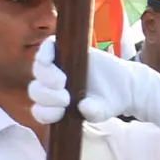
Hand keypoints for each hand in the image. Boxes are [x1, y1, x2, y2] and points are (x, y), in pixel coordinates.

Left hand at [29, 38, 159, 134]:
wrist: (123, 85)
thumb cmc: (107, 102)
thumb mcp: (101, 111)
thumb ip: (93, 112)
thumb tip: (83, 106)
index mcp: (55, 106)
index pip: (40, 110)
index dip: (45, 112)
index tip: (62, 111)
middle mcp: (51, 88)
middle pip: (35, 90)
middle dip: (47, 96)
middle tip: (65, 98)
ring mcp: (56, 69)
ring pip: (39, 70)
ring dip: (46, 76)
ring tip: (62, 81)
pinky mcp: (63, 51)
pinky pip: (47, 48)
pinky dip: (45, 51)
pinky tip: (50, 56)